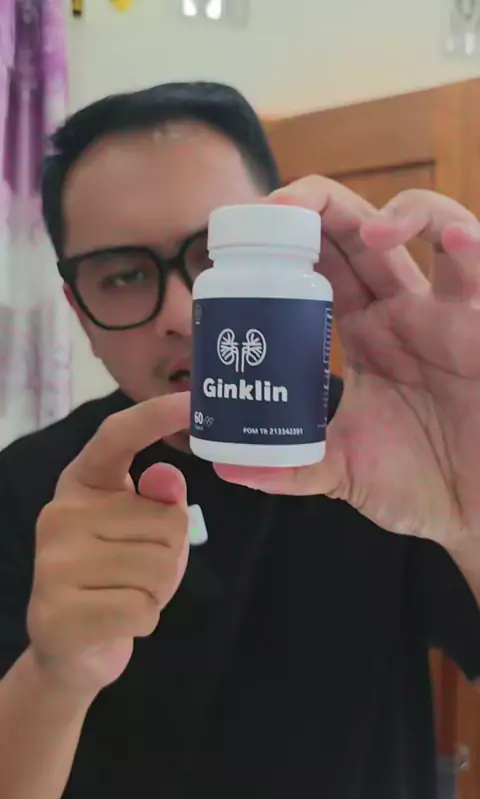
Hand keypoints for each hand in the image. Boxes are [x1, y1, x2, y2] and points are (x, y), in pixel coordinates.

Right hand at [28, 393, 189, 697]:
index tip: (193, 399)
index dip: (155, 415)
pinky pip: (142, 610)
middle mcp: (61, 514)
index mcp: (82, 485)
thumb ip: (161, 504)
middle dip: (170, 557)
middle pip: (167, 523)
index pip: (116, 437)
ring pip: (159, 569)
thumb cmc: (116, 580)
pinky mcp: (58, 612)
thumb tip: (167, 476)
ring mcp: (54, 562)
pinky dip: (145, 621)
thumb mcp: (146, 535)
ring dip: (158, 592)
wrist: (70, 649)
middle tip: (138, 574)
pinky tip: (117, 621)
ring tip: (126, 596)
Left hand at [215, 177, 479, 552]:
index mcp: (365, 332)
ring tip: (368, 228)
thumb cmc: (419, 484)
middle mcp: (403, 310)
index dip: (288, 238)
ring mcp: (449, 314)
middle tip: (278, 208)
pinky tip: (453, 241)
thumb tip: (227, 468)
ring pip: (432, 228)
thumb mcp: (342, 470)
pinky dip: (472, 249)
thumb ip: (288, 467)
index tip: (243, 236)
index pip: (323, 265)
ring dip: (401, 212)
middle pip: (362, 233)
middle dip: (322, 207)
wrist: (475, 512)